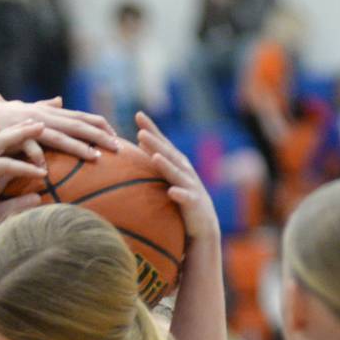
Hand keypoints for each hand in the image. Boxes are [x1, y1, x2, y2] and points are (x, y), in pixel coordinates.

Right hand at [0, 96, 118, 162]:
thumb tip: (59, 100)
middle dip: (98, 135)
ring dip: (76, 147)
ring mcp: (26, 127)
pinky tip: (45, 170)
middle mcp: (40, 118)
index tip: (117, 135)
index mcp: (46, 114)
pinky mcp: (9, 139)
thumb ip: (42, 108)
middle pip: (75, 126)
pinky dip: (35, 157)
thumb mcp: (22, 114)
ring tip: (94, 157)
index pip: (79, 118)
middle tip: (118, 147)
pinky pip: (26, 149)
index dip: (98, 125)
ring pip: (57, 137)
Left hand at [136, 112, 220, 245]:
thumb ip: (154, 161)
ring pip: (176, 173)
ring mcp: (190, 185)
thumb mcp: (166, 178)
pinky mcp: (194, 203)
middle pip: (168, 154)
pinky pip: (186, 198)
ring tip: (155, 156)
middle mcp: (184, 170)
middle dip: (156, 143)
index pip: (162, 142)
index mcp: (176, 163)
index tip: (138, 114)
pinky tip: (172, 192)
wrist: (203, 224)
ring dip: (166, 165)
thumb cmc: (181, 199)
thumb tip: (135, 144)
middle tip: (141, 132)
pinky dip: (179, 194)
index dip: (151, 128)